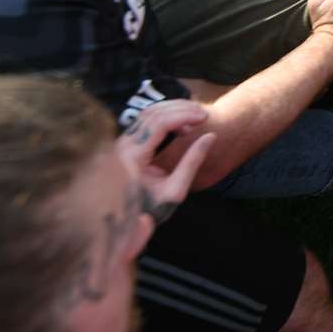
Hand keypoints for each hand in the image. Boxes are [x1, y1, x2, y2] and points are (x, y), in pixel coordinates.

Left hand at [117, 99, 215, 225]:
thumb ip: (192, 162)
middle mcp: (123, 146)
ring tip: (196, 118)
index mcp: (133, 158)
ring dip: (173, 110)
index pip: (159, 124)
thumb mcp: (175, 190)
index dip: (183, 116)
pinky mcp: (125, 143)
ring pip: (148, 113)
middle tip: (203, 114)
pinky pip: (145, 121)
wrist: (126, 222)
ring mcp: (121, 143)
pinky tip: (182, 126)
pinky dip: (165, 118)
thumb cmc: (152, 208)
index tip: (204, 117)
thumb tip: (211, 136)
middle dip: (180, 109)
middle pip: (152, 114)